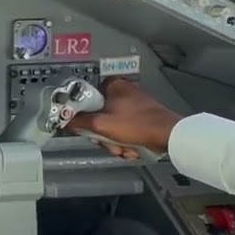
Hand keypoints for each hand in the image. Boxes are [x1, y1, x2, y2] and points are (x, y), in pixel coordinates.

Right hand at [66, 78, 181, 158]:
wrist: (169, 136)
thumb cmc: (137, 124)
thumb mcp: (101, 124)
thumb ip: (78, 121)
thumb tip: (64, 120)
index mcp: (113, 85)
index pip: (86, 99)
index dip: (84, 116)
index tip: (86, 128)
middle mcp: (123, 91)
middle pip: (98, 115)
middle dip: (103, 135)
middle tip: (108, 142)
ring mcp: (133, 105)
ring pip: (111, 126)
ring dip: (114, 142)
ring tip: (123, 148)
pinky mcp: (141, 117)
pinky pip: (124, 130)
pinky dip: (125, 141)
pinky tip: (131, 148)